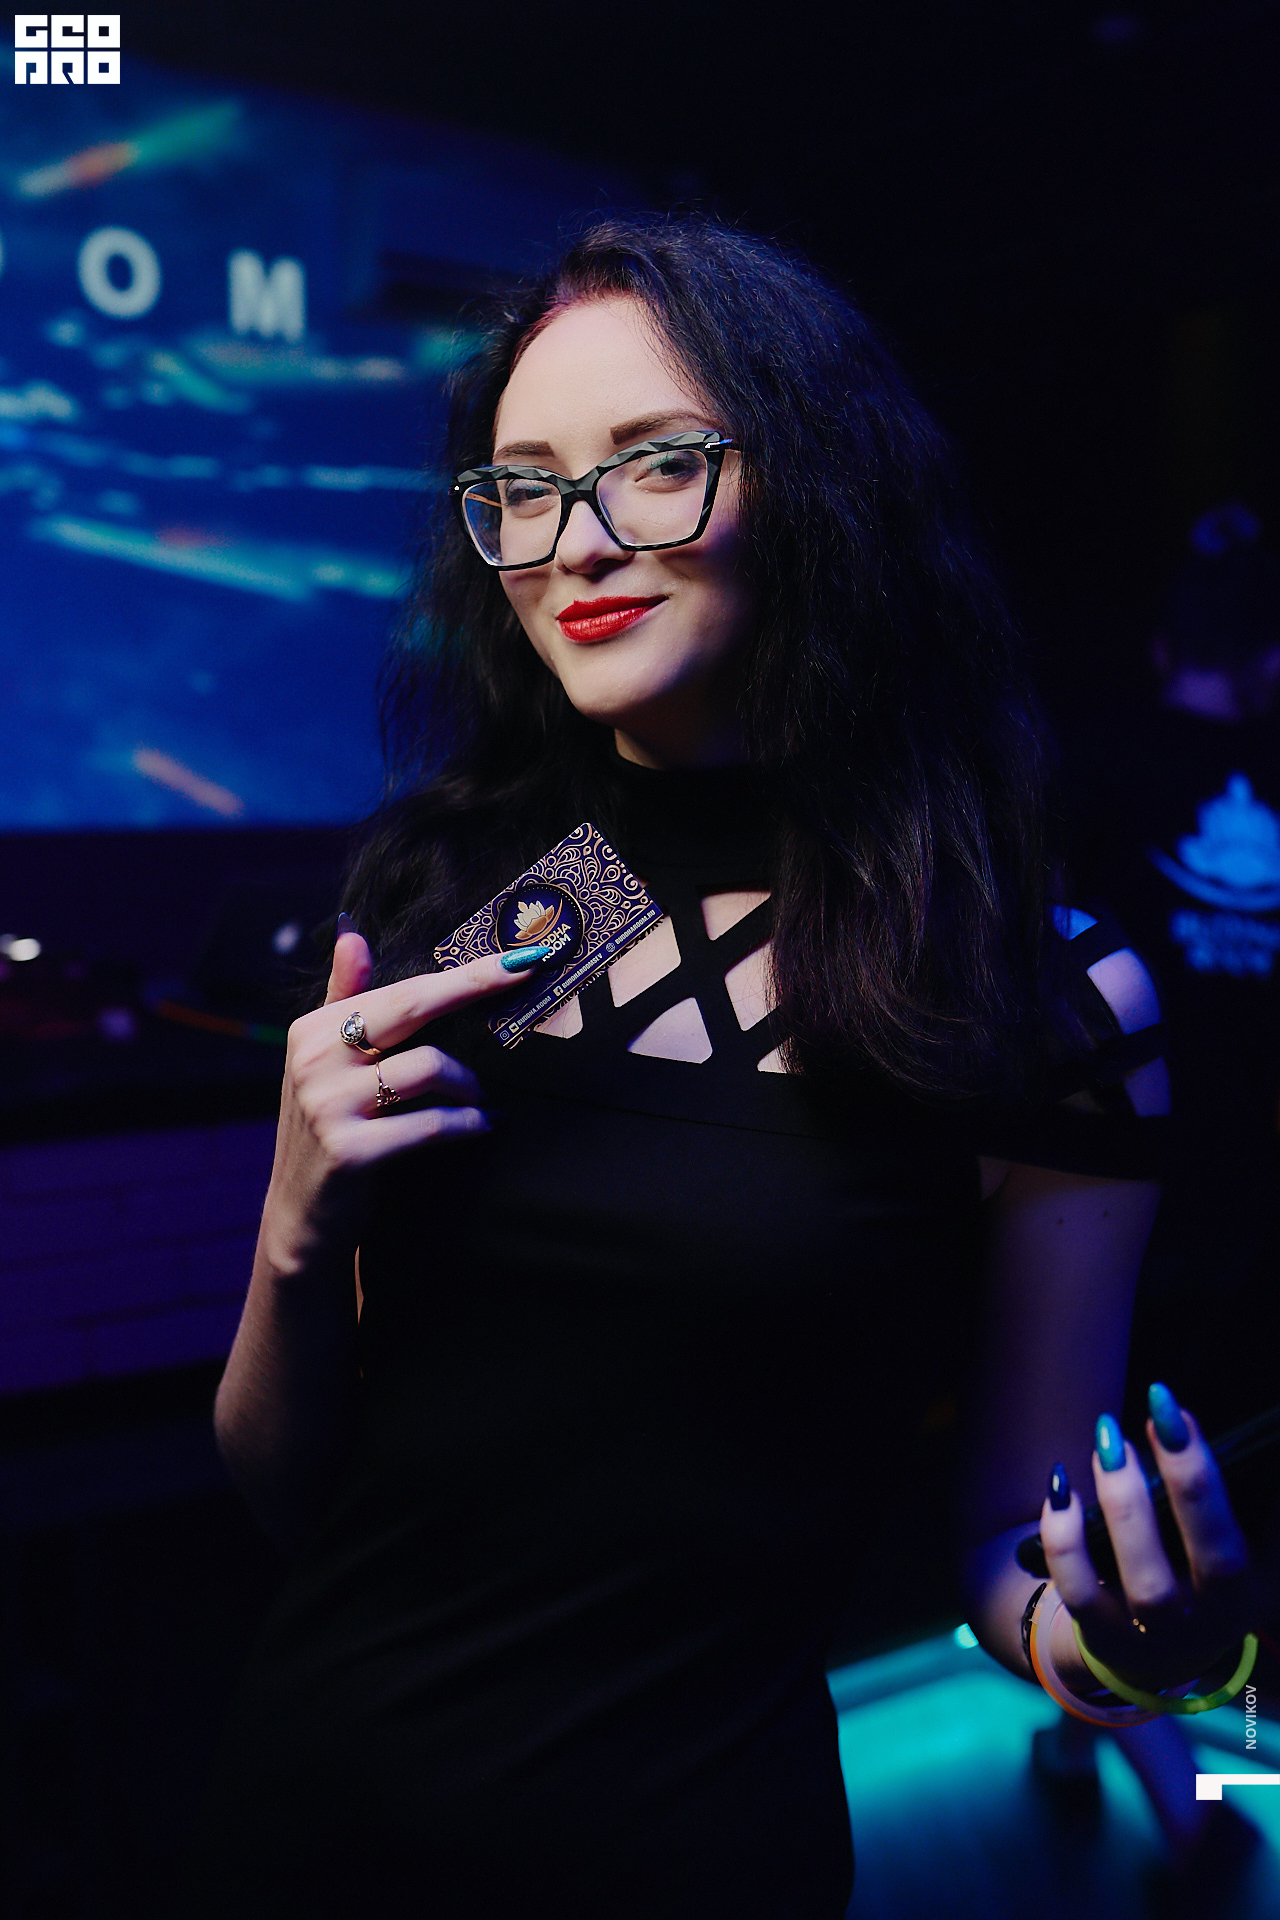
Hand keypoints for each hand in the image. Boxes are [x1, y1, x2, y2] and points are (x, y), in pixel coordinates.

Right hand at [258, 920, 545, 1275]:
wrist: (302, 1216)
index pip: (399, 989)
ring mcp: (328, 1106)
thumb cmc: (328, 1129)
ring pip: (428, 1067)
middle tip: (526, 974)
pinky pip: (430, 1124)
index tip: (516, 958)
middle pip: (410, 1007)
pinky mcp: (350, 1152)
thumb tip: (352, 932)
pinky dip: (466, 1123)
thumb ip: (342, 996)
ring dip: (468, 1083)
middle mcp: (315, 1060)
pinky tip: (482, 1124)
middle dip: (474, 986)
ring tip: (476, 1096)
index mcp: (313, 1029)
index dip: (462, 973)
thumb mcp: (324, 1061)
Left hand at [1040, 1387, 1275, 1699]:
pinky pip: (1080, 1591)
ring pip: (1147, 1582)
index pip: (1246, 1536)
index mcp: (1251, 1588)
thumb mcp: (1243, 1548)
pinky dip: (1065, 1538)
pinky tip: (1060, 1486)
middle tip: (1159, 1412)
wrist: (1156, 1653)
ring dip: (1126, 1505)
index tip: (1188, 1414)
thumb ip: (1251, 1505)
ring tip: (1109, 1443)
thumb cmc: (1201, 1573)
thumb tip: (1250, 1440)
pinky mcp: (1103, 1635)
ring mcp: (1158, 1634)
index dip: (1217, 1479)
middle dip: (1190, 1482)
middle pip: (1213, 1560)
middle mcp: (1213, 1618)